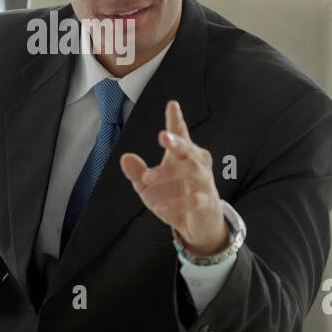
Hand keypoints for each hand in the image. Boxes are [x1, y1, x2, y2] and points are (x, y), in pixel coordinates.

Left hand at [119, 100, 227, 255]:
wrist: (196, 226)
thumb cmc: (173, 197)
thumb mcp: (149, 186)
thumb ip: (137, 172)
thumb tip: (125, 157)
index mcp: (182, 155)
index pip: (180, 133)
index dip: (176, 119)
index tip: (172, 104)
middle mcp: (196, 164)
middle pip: (188, 148)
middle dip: (176, 141)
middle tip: (162, 136)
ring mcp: (203, 182)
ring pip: (191, 169)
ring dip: (169, 172)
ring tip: (148, 178)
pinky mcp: (206, 202)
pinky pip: (194, 200)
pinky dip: (176, 204)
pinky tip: (160, 208)